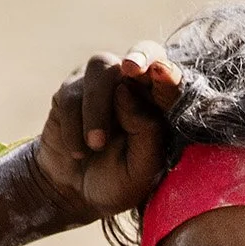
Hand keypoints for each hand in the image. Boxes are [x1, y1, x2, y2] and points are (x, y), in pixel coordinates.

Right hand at [35, 45, 181, 220]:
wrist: (73, 194)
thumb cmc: (116, 184)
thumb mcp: (139, 172)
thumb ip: (145, 134)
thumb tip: (125, 91)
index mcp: (160, 106)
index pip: (171, 81)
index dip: (168, 73)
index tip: (161, 74)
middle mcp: (135, 86)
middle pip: (144, 50)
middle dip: (140, 55)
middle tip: (131, 68)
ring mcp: (103, 83)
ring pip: (102, 70)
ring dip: (97, 109)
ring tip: (95, 145)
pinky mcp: (72, 90)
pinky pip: (72, 95)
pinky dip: (74, 127)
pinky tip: (77, 151)